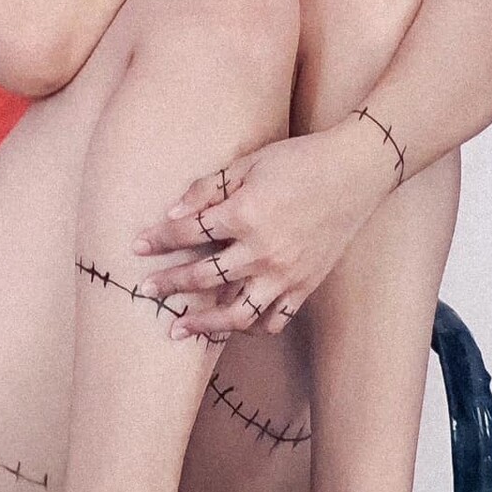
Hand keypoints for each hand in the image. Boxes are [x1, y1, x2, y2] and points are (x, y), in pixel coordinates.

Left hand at [129, 130, 393, 338]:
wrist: (354, 172)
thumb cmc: (298, 161)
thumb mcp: (247, 163)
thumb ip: (207, 189)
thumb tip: (172, 213)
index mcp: (246, 214)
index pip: (189, 233)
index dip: (159, 239)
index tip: (137, 246)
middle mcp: (264, 250)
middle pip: (204, 277)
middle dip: (169, 284)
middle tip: (145, 291)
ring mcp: (286, 273)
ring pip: (237, 313)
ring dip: (204, 323)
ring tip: (179, 330)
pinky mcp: (305, 286)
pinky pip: (274, 319)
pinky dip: (251, 328)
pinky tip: (232, 326)